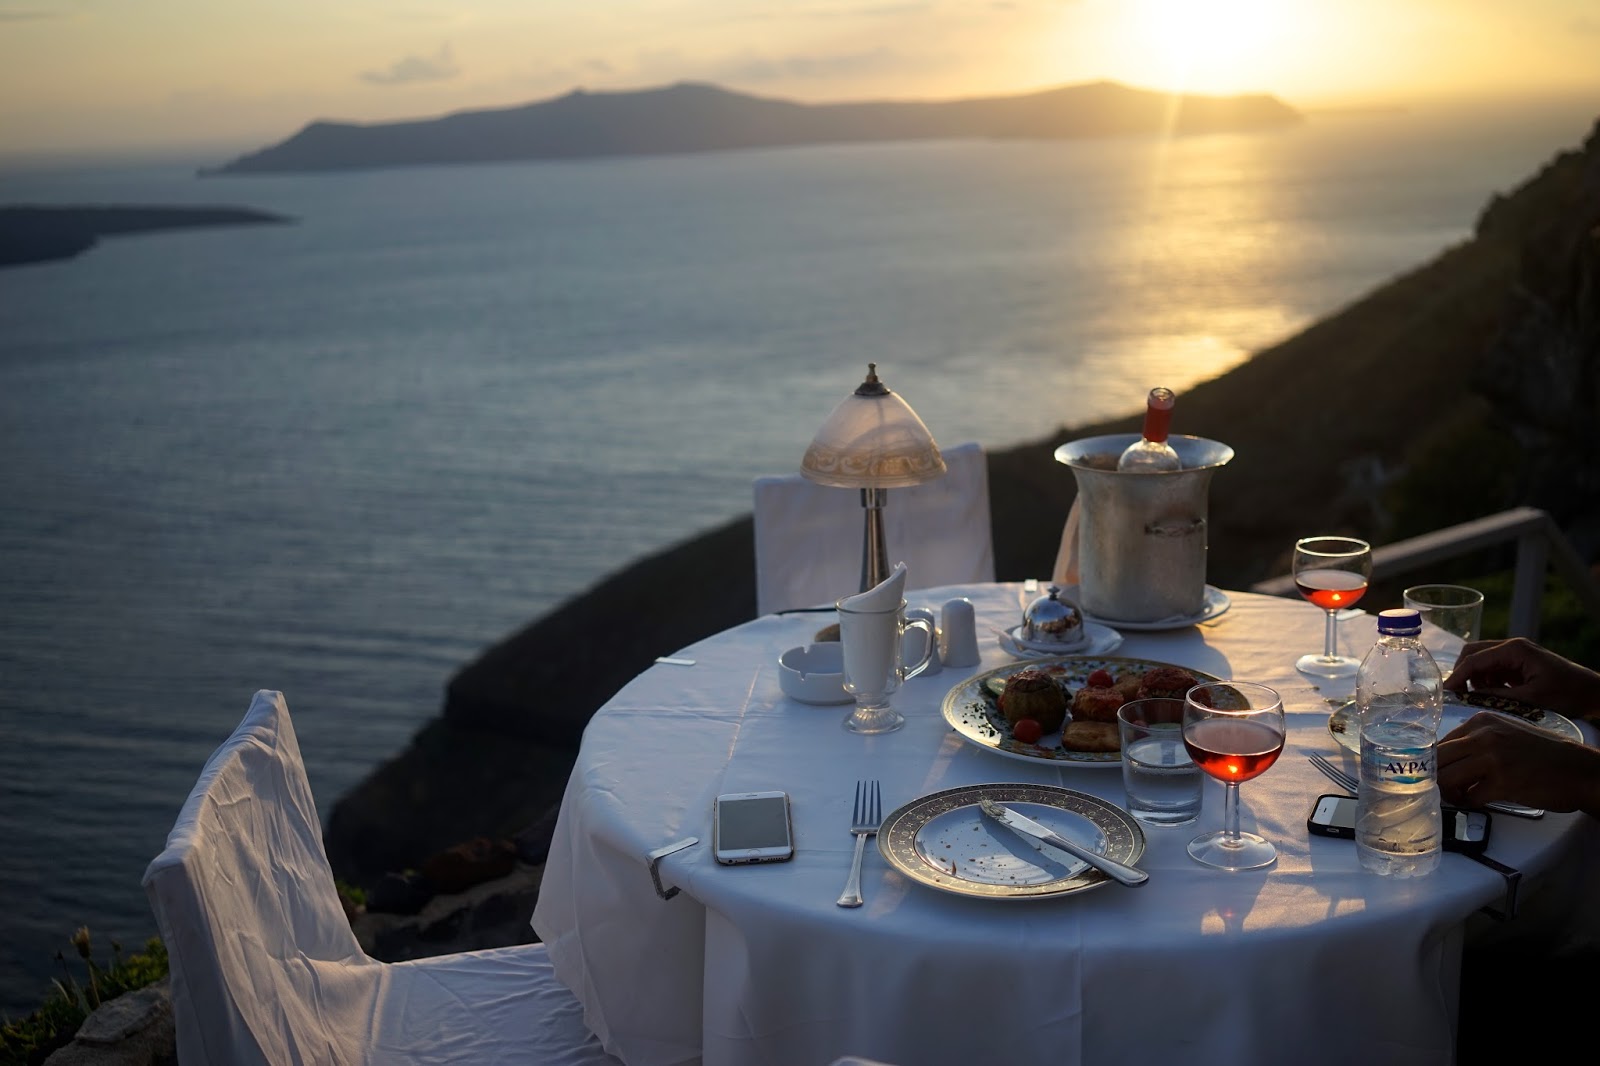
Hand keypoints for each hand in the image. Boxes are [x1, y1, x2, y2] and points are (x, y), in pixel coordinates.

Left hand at [1437, 711, 1599, 817]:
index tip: (1438, 773)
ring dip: (1449, 793)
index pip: (1439, 742)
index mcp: (1481, 721)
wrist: (1579, 769)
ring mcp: (1492, 759)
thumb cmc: (1543, 754)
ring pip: (1446, 778)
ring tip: (1461, 796)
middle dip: (1434, 778)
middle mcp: (1483, 736)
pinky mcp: (1503, 783)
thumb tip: (1445, 758)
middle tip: (1444, 789)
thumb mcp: (1506, 733)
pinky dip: (1470, 803)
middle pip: (1437, 759)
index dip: (1435, 762)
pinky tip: (1480, 800)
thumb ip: (1476, 740)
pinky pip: (1469, 797)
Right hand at [1443, 637, 1599, 718]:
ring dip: (1475, 678)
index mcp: (1514, 650)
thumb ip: (1496, 696)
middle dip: (1462, 673)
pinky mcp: (1519, 663)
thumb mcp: (1530, 699)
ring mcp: (1516, 654)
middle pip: (1474, 654)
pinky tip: (1493, 695)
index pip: (1475, 659)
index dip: (1457, 675)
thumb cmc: (1568, 694)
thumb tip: (1467, 698)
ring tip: (1477, 698)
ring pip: (1482, 661)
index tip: (1445, 692)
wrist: (1593, 693)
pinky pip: (1493, 668)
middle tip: (1456, 695)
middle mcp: (1512, 647)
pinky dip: (1487, 681)